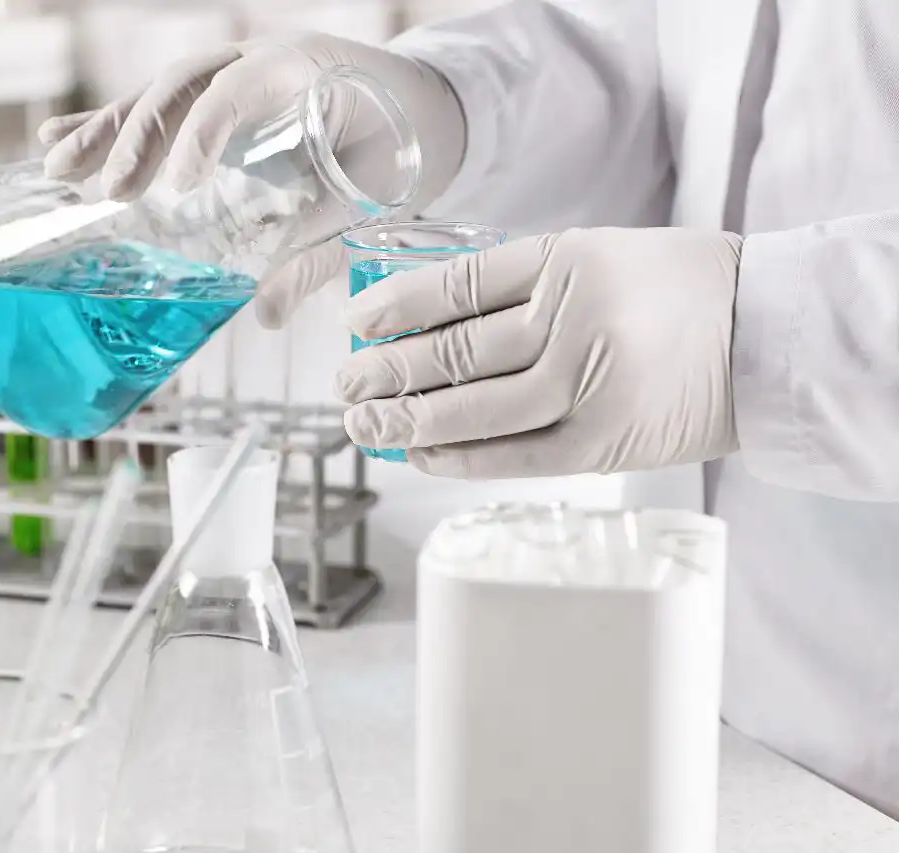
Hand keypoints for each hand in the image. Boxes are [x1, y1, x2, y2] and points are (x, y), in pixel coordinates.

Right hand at [36, 32, 463, 328]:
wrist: (420, 108)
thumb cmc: (397, 151)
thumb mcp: (364, 203)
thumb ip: (315, 255)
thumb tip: (268, 315)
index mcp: (300, 71)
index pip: (234, 92)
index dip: (201, 137)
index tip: (177, 188)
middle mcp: (255, 60)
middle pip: (179, 86)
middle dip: (134, 136)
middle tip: (107, 191)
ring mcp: (229, 72)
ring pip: (156, 93)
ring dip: (105, 130)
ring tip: (56, 168)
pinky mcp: (212, 95)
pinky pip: (154, 105)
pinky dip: (106, 122)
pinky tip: (57, 142)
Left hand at [334, 227, 743, 478]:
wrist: (762, 338)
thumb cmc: (671, 292)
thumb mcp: (597, 255)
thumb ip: (518, 284)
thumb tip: (423, 322)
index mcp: (568, 259)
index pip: (456, 285)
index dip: (395, 307)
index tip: (355, 324)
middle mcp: (574, 318)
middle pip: (454, 351)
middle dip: (387, 371)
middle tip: (343, 384)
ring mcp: (588, 384)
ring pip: (474, 408)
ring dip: (408, 421)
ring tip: (364, 424)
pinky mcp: (602, 442)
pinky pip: (511, 456)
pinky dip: (458, 458)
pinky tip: (418, 456)